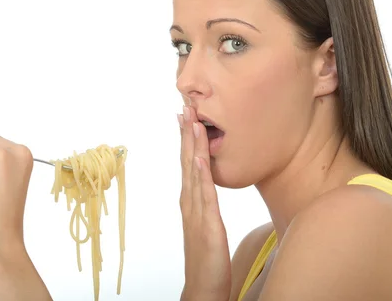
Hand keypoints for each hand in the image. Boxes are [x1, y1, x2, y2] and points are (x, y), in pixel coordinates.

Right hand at [178, 106, 231, 300]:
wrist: (203, 286)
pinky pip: (204, 193)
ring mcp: (196, 211)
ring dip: (192, 146)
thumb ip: (205, 203)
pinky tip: (200, 157)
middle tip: (184, 108)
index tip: (185, 117)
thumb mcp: (207, 223)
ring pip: (194, 172)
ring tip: (192, 122)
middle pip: (187, 161)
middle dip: (186, 134)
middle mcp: (190, 201)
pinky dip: (200, 173)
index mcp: (191, 200)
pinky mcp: (207, 222)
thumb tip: (206, 185)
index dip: (186, 139)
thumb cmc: (207, 257)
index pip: (188, 163)